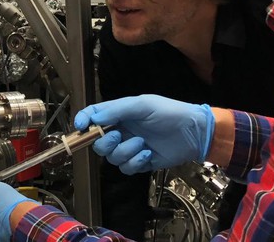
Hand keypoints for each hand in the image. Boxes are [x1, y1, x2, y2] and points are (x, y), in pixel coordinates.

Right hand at [74, 95, 214, 174]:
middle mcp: (121, 131)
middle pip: (97, 142)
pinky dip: (135, 162)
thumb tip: (94, 118)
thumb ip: (117, 110)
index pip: (93, 116)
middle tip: (118, 136)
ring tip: (142, 144)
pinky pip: (126, 168)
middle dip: (105, 142)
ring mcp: (129, 148)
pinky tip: (148, 154)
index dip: (83, 121)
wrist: (193, 132)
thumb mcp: (143, 105)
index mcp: (118, 114)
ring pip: (112, 157)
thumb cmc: (170, 113)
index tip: (80, 126)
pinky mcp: (140, 162)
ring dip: (125, 152)